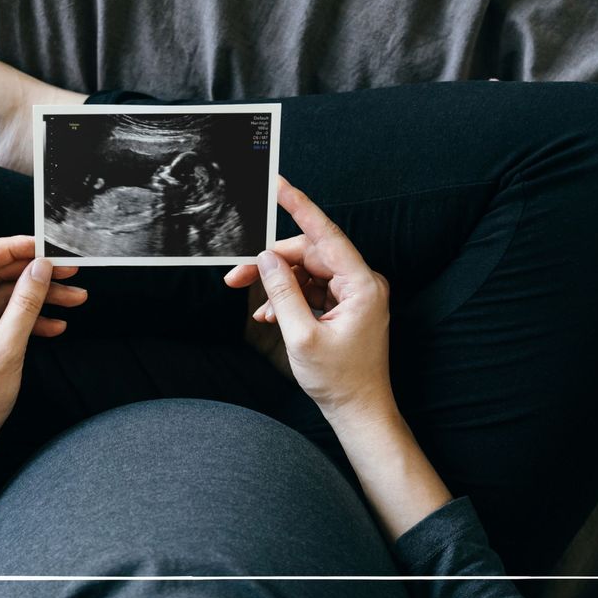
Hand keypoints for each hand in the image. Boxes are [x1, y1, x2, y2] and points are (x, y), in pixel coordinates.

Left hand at [0, 235, 86, 452]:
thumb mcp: (7, 350)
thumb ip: (25, 304)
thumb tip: (41, 268)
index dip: (11, 248)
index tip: (43, 246)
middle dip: (33, 275)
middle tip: (70, 271)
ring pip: (4, 299)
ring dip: (39, 298)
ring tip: (76, 298)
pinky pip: (3, 320)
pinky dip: (30, 320)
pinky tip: (57, 326)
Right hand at [225, 176, 393, 423]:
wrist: (359, 412)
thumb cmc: (339, 380)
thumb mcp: (302, 337)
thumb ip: (283, 293)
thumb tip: (266, 260)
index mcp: (362, 285)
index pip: (326, 235)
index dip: (300, 208)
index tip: (279, 185)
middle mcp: (361, 283)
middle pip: (309, 255)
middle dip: (272, 264)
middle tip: (236, 275)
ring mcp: (354, 295)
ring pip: (306, 273)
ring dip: (278, 286)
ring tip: (255, 305)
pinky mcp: (344, 307)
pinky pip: (311, 290)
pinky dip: (289, 299)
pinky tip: (270, 315)